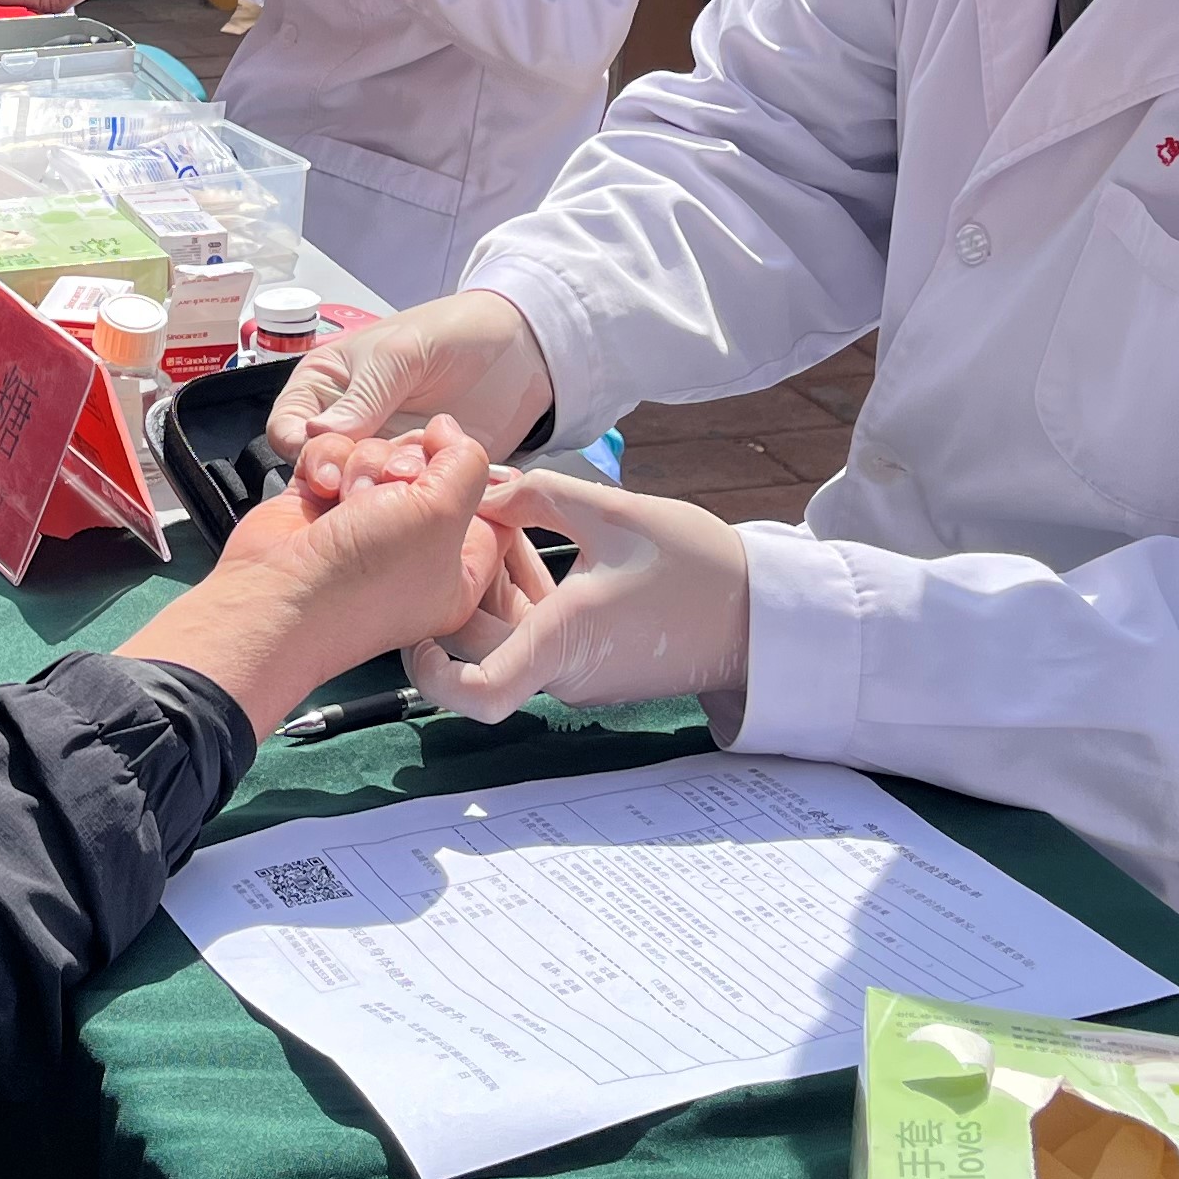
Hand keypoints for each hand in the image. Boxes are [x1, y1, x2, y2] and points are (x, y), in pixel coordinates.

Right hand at [122, 415, 499, 737]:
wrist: (277, 594)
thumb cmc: (362, 580)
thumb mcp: (442, 514)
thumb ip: (465, 462)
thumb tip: (451, 431)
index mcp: (458, 569)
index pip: (486, 506)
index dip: (472, 475)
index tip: (455, 464)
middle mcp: (413, 547)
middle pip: (430, 468)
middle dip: (408, 465)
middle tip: (394, 486)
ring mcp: (365, 525)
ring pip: (380, 455)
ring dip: (363, 464)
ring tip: (348, 497)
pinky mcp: (322, 506)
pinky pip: (336, 456)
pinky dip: (326, 464)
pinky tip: (320, 489)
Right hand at [264, 287, 556, 473]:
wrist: (518, 346)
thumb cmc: (452, 331)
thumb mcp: (400, 354)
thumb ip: (363, 396)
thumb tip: (317, 435)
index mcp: (326, 386)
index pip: (289, 428)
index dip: (303, 450)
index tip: (326, 468)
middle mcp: (348, 424)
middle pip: (323, 467)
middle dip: (348, 477)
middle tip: (378, 483)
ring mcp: (382, 452)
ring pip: (362, 490)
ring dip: (386, 492)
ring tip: (417, 481)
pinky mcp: (416, 477)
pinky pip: (405, 500)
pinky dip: (419, 501)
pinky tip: (439, 490)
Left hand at [399, 464, 752, 727]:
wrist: (763, 614)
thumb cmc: (698, 566)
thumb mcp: (614, 512)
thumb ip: (537, 495)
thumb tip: (481, 485)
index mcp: (564, 643)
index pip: (478, 693)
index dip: (430, 674)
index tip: (415, 630)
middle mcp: (564, 671)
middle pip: (478, 641)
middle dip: (461, 582)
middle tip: (464, 520)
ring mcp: (578, 672)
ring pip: (506, 633)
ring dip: (493, 580)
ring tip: (502, 515)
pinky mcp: (592, 663)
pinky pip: (536, 632)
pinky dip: (523, 591)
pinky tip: (529, 538)